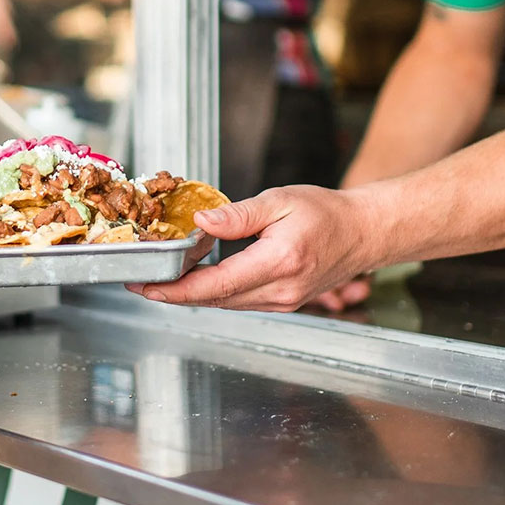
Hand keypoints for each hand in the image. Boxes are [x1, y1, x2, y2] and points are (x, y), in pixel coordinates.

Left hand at [129, 186, 378, 311]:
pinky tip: (198, 277)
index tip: (144, 285)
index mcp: (278, 262)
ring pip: (226, 304)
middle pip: (214, 300)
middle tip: (140, 279)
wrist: (364, 233)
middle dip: (173, 293)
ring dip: (192, 294)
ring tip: (162, 276)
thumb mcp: (280, 201)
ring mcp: (283, 302)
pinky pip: (240, 301)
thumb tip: (201, 224)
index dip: (174, 289)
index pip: (215, 285)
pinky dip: (215, 292)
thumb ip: (238, 216)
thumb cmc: (326, 212)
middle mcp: (280, 291)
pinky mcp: (284, 303)